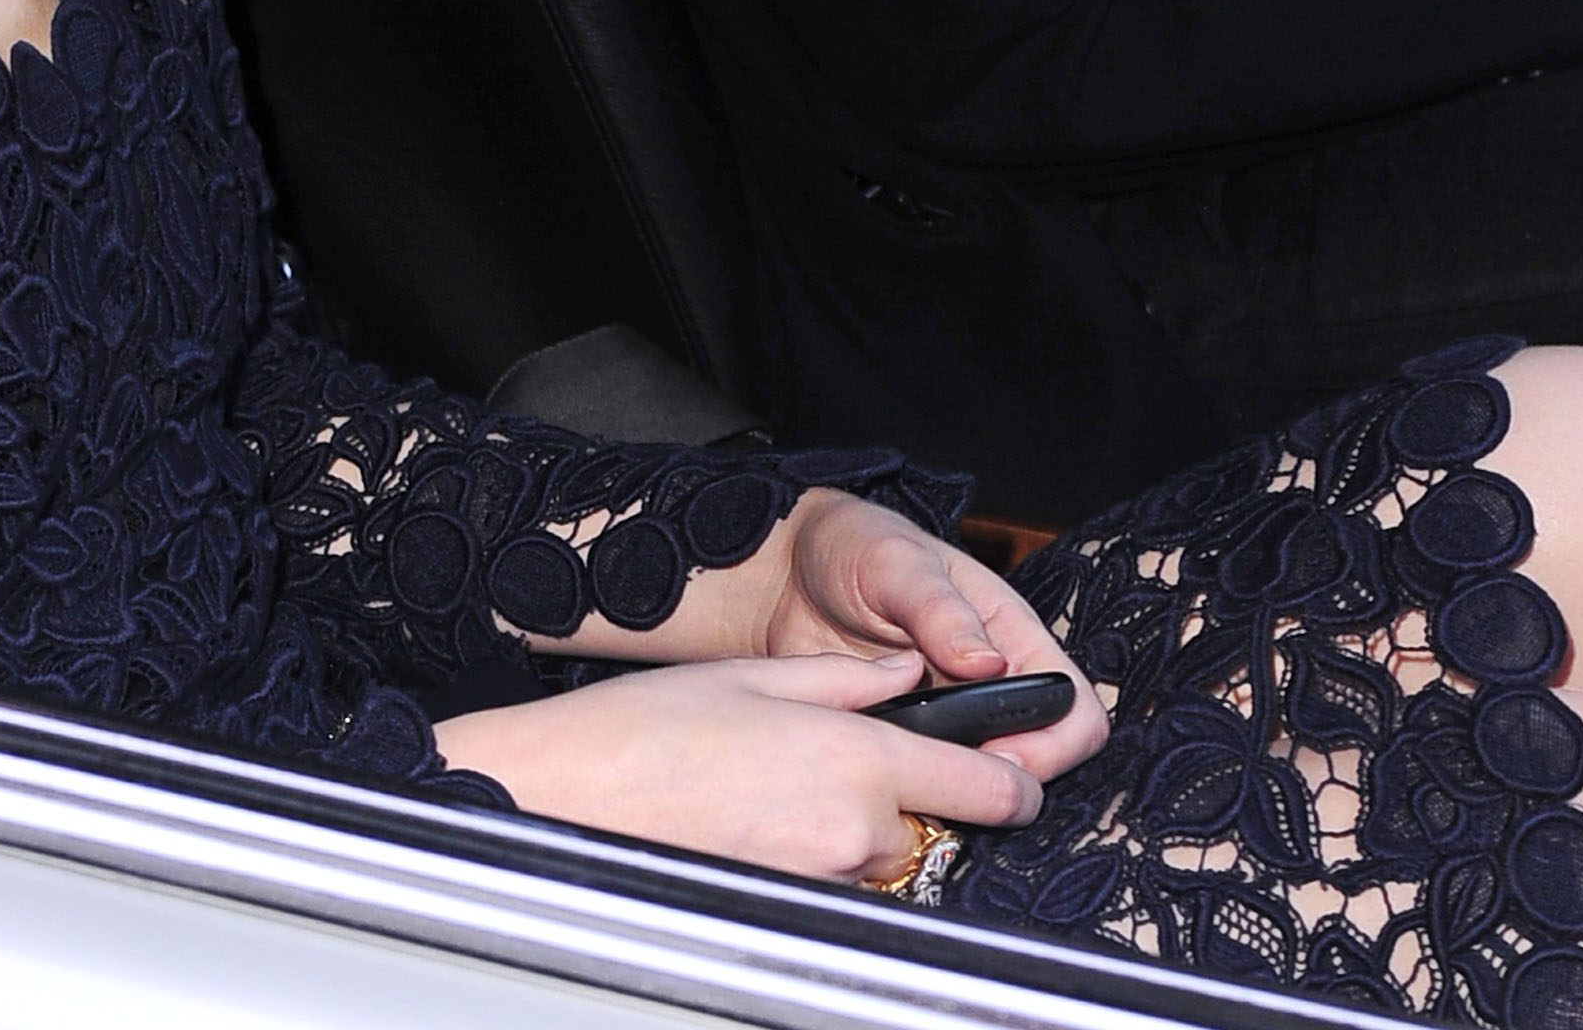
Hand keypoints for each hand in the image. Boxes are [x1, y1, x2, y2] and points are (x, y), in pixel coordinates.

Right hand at [434, 649, 1044, 882]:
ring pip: (874, 854)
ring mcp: (825, 877)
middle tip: (824, 759)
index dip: (1013, 781)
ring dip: (850, 828)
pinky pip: (831, 879)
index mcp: (859, 759)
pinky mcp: (792, 907)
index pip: (991, 791)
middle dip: (894, 797)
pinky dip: (812, 855)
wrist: (569, 795)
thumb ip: (849, 680)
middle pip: (926, 825)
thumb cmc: (644, 729)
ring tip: (773, 785)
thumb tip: (905, 676)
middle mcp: (855, 829)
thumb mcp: (754, 676)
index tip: (1010, 775)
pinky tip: (756, 820)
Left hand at [754, 490, 1109, 788]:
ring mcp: (951, 721)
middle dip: (1008, 781)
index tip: (1000, 757)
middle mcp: (993, 687)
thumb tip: (990, 664)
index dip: (1055, 743)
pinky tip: (881, 784)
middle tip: (951, 784)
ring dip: (957, 791)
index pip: (1074, 708)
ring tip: (910, 784)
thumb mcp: (895, 563)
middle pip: (1042, 758)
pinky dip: (914, 792)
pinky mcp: (908, 744)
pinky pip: (928, 785)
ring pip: (986, 781)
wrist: (783, 574)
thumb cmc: (853, 549)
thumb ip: (939, 609)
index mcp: (1011, 636)